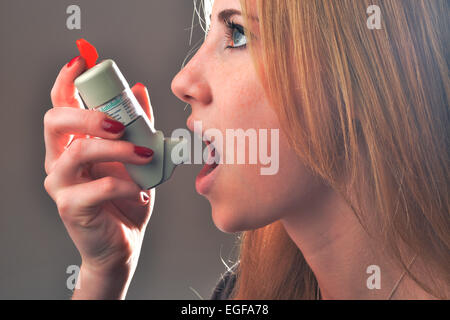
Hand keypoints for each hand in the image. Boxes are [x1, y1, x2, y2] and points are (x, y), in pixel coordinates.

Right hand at [44, 56, 155, 298]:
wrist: (124, 242)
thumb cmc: (127, 199)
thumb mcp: (137, 158)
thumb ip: (138, 125)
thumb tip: (140, 89)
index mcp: (72, 143)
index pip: (59, 104)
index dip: (66, 80)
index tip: (83, 61)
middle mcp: (58, 160)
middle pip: (56, 121)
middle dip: (90, 114)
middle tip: (121, 123)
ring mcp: (60, 184)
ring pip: (78, 152)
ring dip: (118, 149)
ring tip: (146, 154)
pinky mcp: (71, 208)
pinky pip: (97, 188)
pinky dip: (125, 185)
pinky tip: (141, 190)